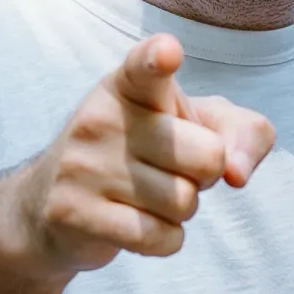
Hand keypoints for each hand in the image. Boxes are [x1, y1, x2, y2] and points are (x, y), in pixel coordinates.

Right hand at [8, 34, 275, 275]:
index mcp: (129, 85)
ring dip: (180, 210)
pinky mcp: (72, 213)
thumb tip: (237, 174)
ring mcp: (81, 166)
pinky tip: (136, 224)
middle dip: (205, 175)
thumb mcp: (197, 128)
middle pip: (208, 157)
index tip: (167, 53)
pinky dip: (164, 240)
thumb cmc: (144, 155)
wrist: (48, 207)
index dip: (159, 58)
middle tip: (168, 169)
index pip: (147, 65)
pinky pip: (160, 238)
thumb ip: (244, 134)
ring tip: (146, 196)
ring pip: (185, 203)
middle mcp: (100, 118)